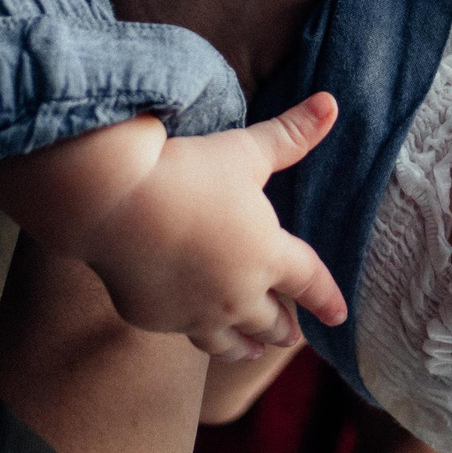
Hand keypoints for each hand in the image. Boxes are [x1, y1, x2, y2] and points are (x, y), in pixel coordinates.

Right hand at [65, 94, 349, 360]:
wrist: (113, 203)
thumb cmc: (186, 171)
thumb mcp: (245, 150)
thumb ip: (291, 134)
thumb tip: (331, 102)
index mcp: (267, 255)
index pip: (309, 282)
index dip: (327, 299)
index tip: (338, 315)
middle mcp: (237, 293)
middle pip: (272, 321)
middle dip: (285, 329)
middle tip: (294, 336)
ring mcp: (195, 312)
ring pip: (231, 341)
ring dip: (248, 346)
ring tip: (255, 350)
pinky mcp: (156, 318)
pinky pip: (184, 331)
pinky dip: (199, 333)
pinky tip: (197, 328)